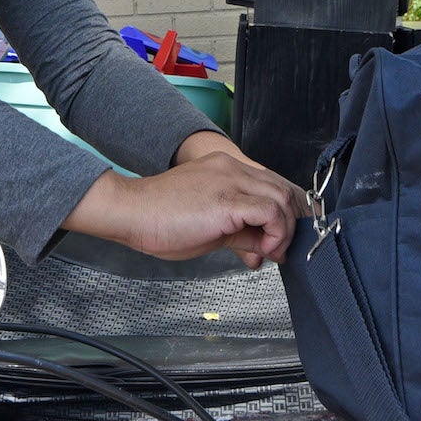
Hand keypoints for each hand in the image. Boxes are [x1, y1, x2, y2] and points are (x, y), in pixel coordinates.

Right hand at [62, 135, 310, 267]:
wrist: (131, 212)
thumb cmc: (159, 219)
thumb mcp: (210, 227)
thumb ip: (240, 233)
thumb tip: (263, 249)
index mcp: (226, 168)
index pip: (271, 185)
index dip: (283, 214)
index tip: (278, 240)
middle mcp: (232, 168)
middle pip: (282, 190)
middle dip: (289, 224)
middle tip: (278, 251)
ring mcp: (231, 180)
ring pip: (281, 199)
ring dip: (283, 230)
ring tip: (269, 252)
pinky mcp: (228, 201)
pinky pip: (270, 212)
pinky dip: (275, 233)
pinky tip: (263, 249)